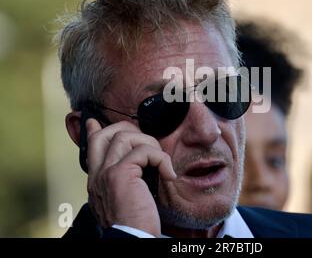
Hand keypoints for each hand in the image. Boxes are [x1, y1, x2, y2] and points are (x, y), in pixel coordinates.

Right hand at [85, 118, 176, 235]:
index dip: (93, 132)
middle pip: (106, 134)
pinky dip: (162, 160)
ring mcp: (106, 172)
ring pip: (126, 137)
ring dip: (150, 145)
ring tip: (161, 164)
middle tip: (147, 142)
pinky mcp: (120, 174)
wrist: (132, 240)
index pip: (91, 148)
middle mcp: (97, 175)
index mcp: (97, 181)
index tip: (92, 122)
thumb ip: (124, 180)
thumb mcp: (126, 198)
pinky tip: (168, 175)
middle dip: (128, 129)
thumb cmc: (135, 223)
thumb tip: (135, 164)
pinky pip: (144, 151)